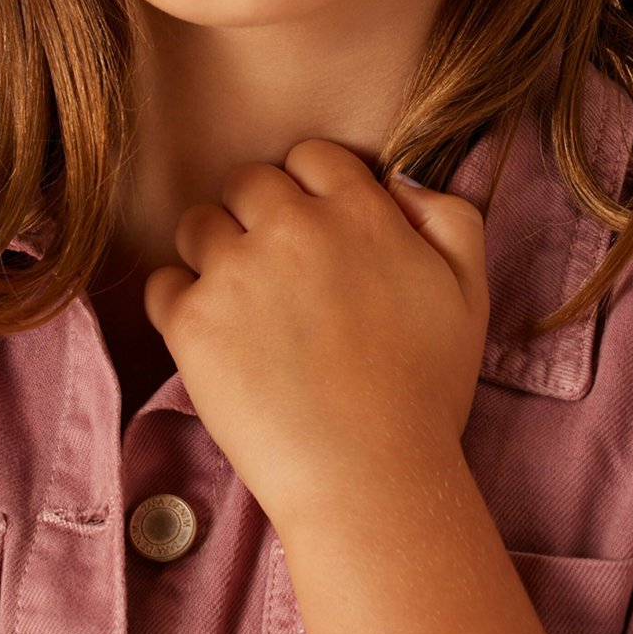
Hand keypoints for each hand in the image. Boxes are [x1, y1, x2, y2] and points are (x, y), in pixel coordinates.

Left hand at [145, 139, 487, 528]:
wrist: (370, 477)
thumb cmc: (424, 392)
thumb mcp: (469, 293)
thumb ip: (449, 217)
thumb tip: (402, 180)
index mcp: (360, 213)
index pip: (311, 156)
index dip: (311, 189)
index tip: (314, 232)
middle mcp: (293, 228)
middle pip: (247, 181)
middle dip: (257, 215)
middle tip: (276, 272)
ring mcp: (237, 273)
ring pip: (198, 225)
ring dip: (214, 253)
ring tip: (243, 306)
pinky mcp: (192, 323)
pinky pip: (163, 284)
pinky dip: (181, 304)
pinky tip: (216, 339)